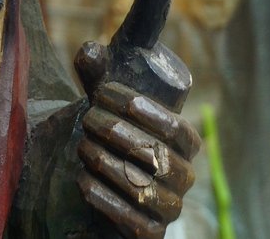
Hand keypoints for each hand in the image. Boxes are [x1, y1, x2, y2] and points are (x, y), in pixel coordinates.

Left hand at [75, 43, 200, 238]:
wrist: (107, 193)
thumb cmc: (114, 142)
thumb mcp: (108, 110)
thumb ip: (100, 80)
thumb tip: (89, 49)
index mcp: (186, 144)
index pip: (177, 127)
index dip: (144, 110)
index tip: (107, 93)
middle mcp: (185, 176)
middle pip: (158, 156)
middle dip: (119, 134)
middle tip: (89, 119)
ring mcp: (170, 207)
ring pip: (146, 188)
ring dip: (110, 165)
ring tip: (82, 148)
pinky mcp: (152, 233)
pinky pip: (135, 222)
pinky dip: (107, 200)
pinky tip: (83, 182)